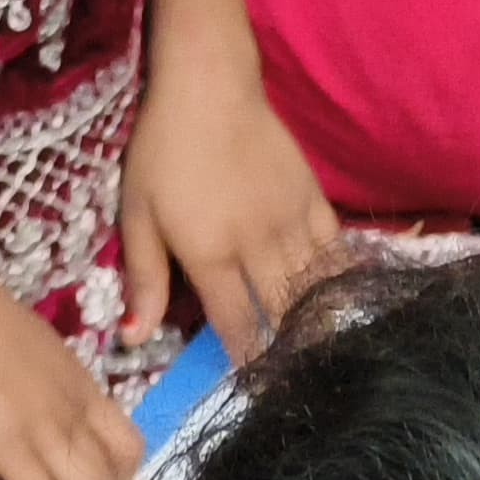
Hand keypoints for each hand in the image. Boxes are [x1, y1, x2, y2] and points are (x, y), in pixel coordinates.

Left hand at [120, 49, 337, 357]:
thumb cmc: (163, 151)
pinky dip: (341, 282)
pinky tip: (346, 305)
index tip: (257, 393)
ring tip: (327, 357)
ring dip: (319, 326)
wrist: (209, 86)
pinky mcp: (314, 200)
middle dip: (290, 354)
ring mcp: (292, 222)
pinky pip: (337, 252)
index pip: (236, 326)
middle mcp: (257, 245)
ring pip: (315, 289)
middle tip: (298, 385)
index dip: (248, 365)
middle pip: (282, 316)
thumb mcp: (137, 215)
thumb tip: (132, 339)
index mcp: (210, 254)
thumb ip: (143, 279)